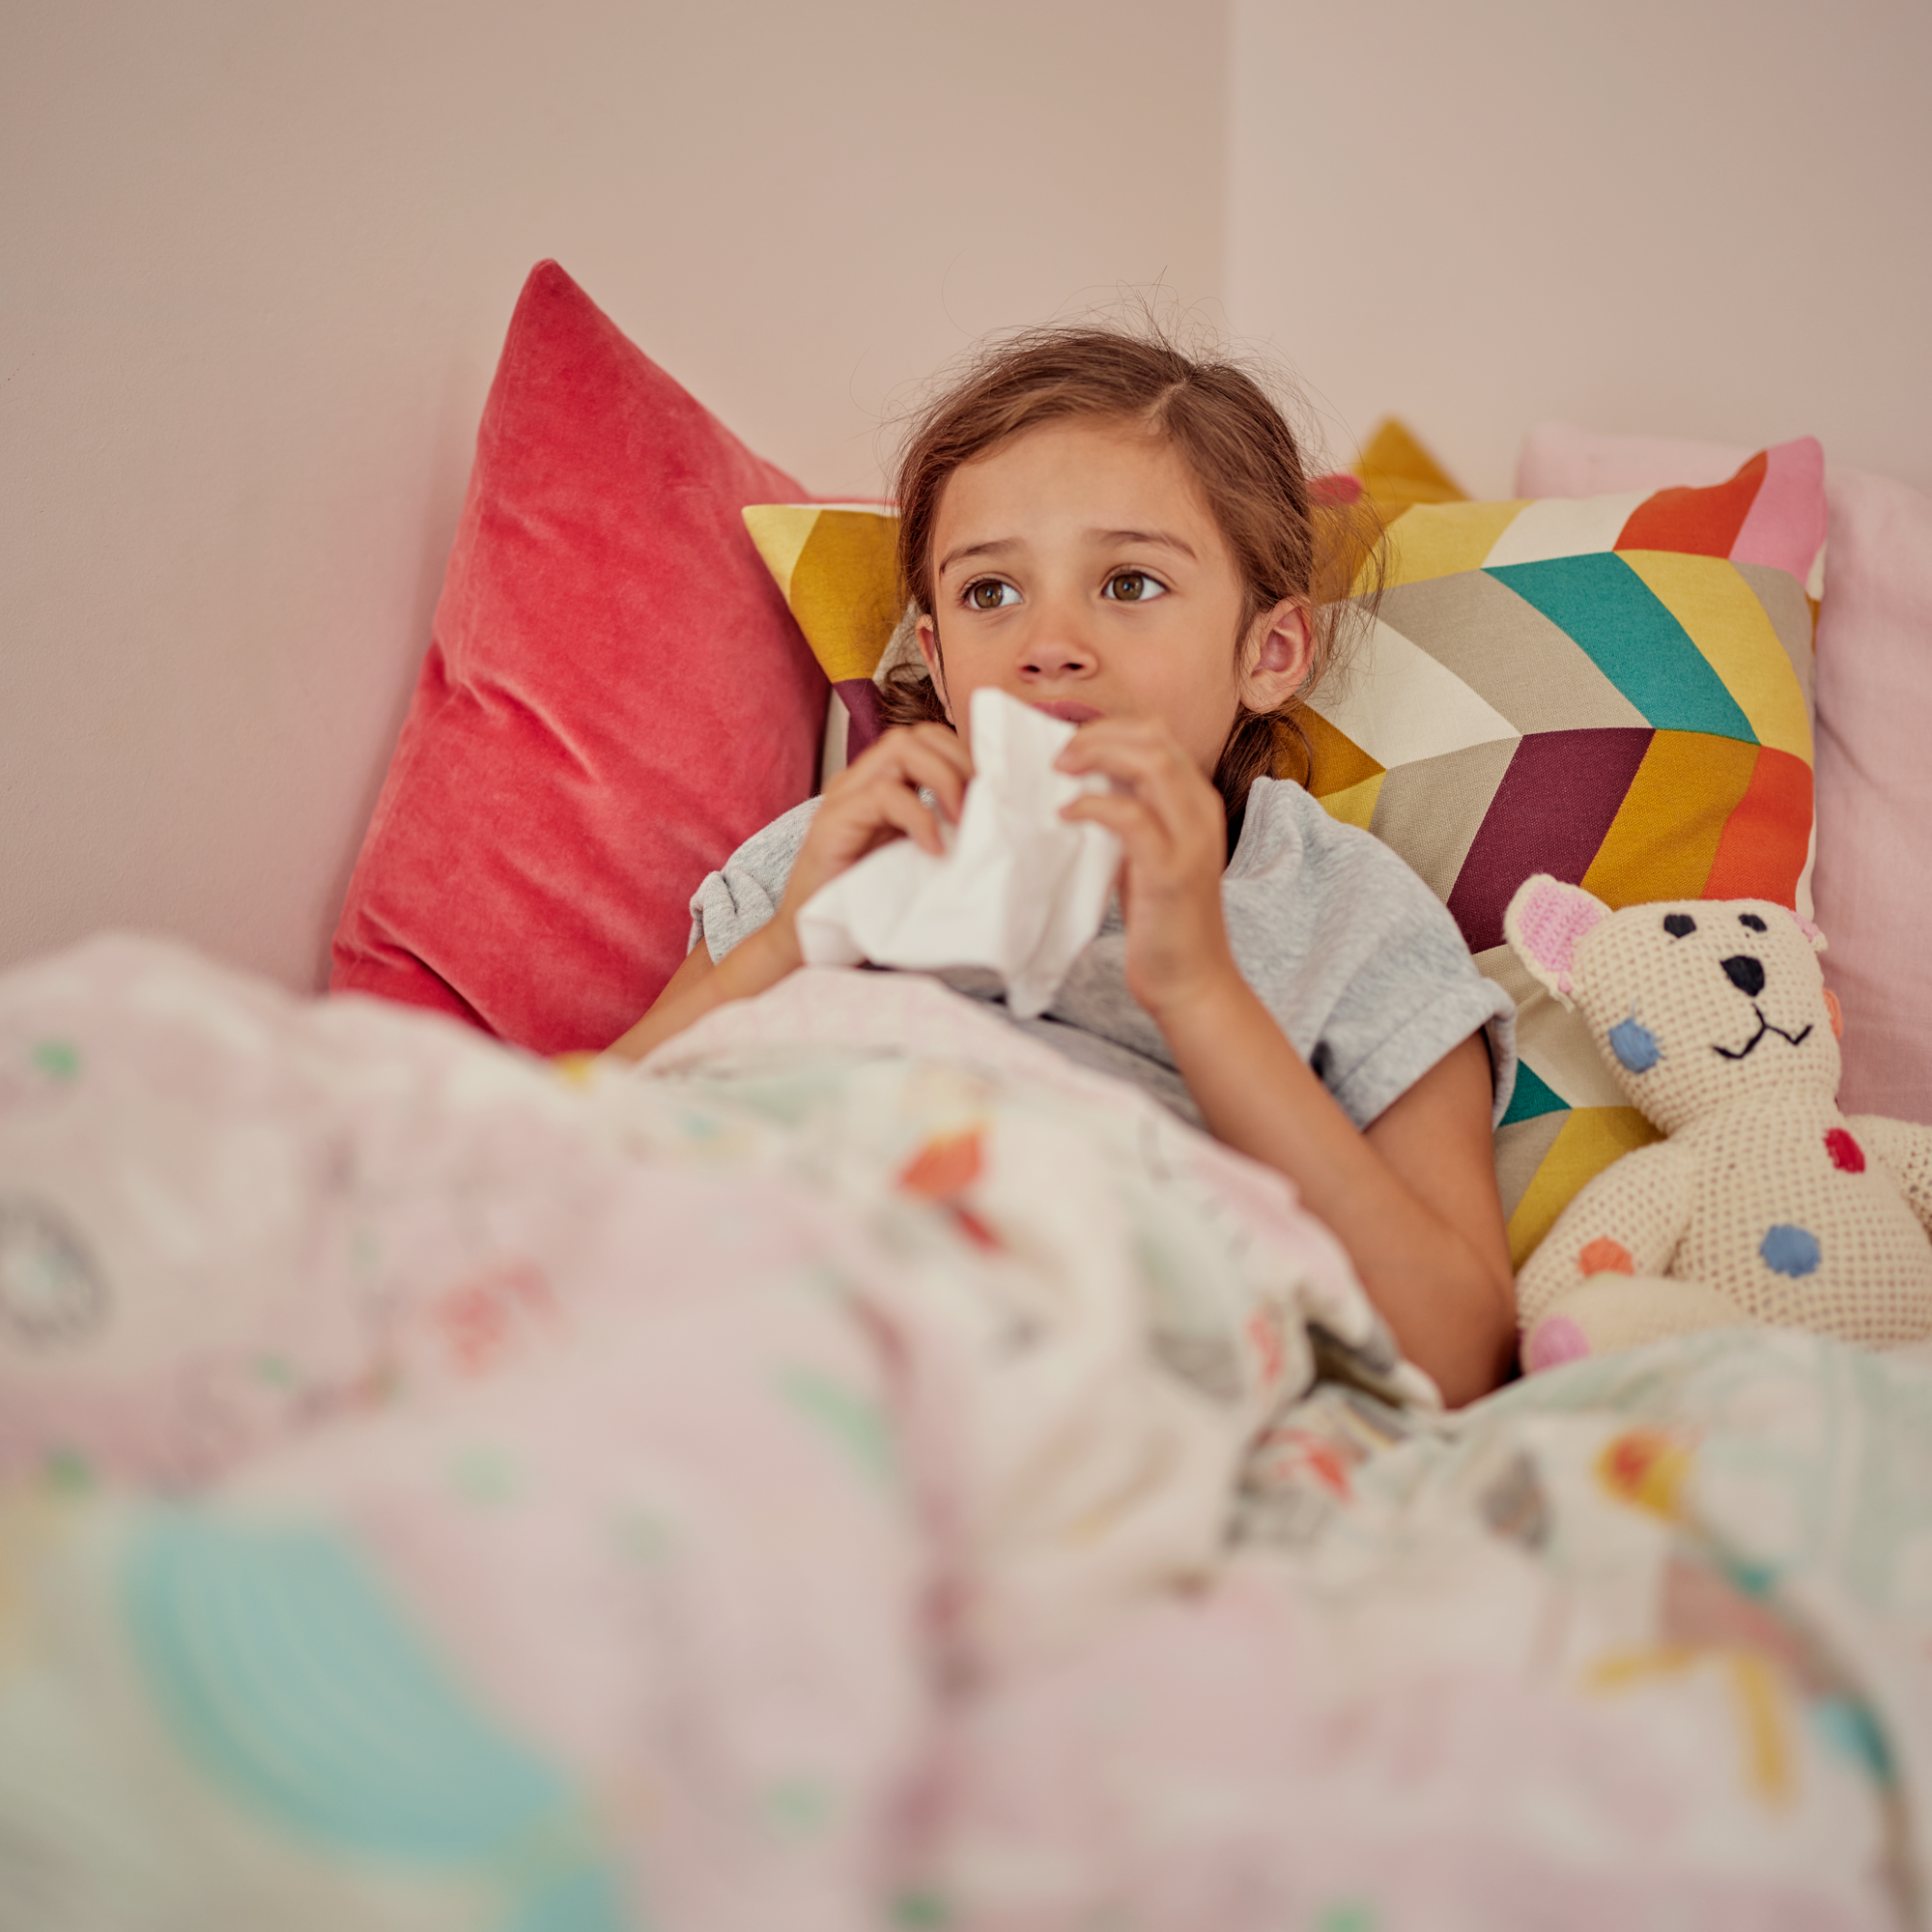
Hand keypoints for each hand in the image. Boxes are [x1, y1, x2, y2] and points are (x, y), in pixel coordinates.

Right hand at [772, 723, 974, 958]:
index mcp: (881, 784)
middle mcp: (860, 781)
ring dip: (943, 779)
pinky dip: (919, 817)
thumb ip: (942, 831)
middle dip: (959, 762)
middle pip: (917, 735)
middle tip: (981, 806)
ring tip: (961, 821)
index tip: (991, 793)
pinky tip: (933, 850)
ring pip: (899, 749)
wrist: (814, 941)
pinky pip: (883, 794)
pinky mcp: (833, 821)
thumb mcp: (916, 858)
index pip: (928, 740)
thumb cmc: (868, 903)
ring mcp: (844, 797)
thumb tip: (995, 821)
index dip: (964, 756)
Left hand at [1055, 718, 1237, 1018]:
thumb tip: (1078, 785)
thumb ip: (1125, 817)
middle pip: (1155, 737)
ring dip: (1097, 756)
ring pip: (1152, 763)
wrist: (1191, 981)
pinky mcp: (1171, 872)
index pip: (1157, 735)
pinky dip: (1093, 807)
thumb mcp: (1142, 854)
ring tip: (1059, 772)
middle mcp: (1200, 812)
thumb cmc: (1161, 919)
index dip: (1109, 728)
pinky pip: (1132, 818)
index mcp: (1195, 803)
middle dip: (1099, 734)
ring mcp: (1191, 840)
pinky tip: (1066, 816)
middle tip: (1056, 754)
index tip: (1068, 744)